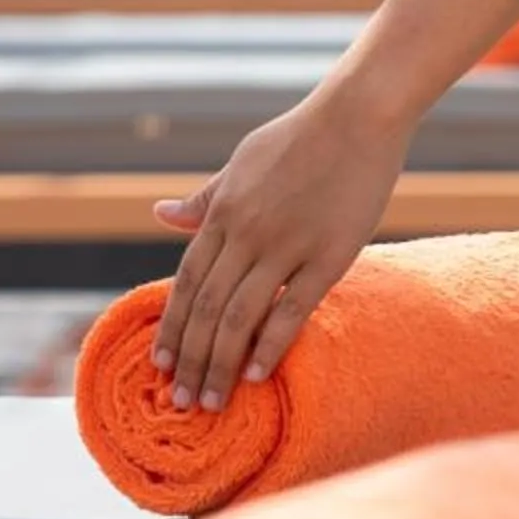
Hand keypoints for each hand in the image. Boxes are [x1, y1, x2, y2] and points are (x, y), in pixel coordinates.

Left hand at [150, 93, 410, 412]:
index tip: (159, 366)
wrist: (358, 116)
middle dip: (190, 359)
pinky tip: (256, 375)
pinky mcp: (329, 256)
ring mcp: (287, 245)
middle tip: (181, 402)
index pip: (187, 282)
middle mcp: (247, 232)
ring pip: (241, 317)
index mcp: (224, 212)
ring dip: (220, 364)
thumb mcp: (242, 162)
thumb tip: (160, 214)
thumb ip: (205, 198)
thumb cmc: (300, 137)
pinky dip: (270, 345)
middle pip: (207, 308)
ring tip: (211, 402)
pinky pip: (292, 310)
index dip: (172, 328)